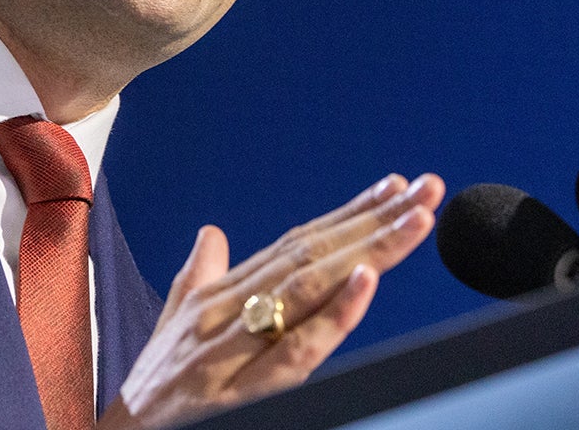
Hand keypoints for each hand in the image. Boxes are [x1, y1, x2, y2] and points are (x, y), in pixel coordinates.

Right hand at [97, 172, 445, 429]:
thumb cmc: (150, 388)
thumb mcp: (173, 324)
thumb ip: (199, 275)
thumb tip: (212, 232)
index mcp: (220, 293)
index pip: (299, 242)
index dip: (351, 213)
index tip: (399, 186)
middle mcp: (227, 310)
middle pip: (314, 254)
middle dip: (375, 220)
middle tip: (428, 190)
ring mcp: (231, 348)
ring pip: (309, 289)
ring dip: (367, 251)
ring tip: (414, 221)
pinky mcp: (236, 391)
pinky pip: (294, 352)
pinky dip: (332, 317)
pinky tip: (365, 283)